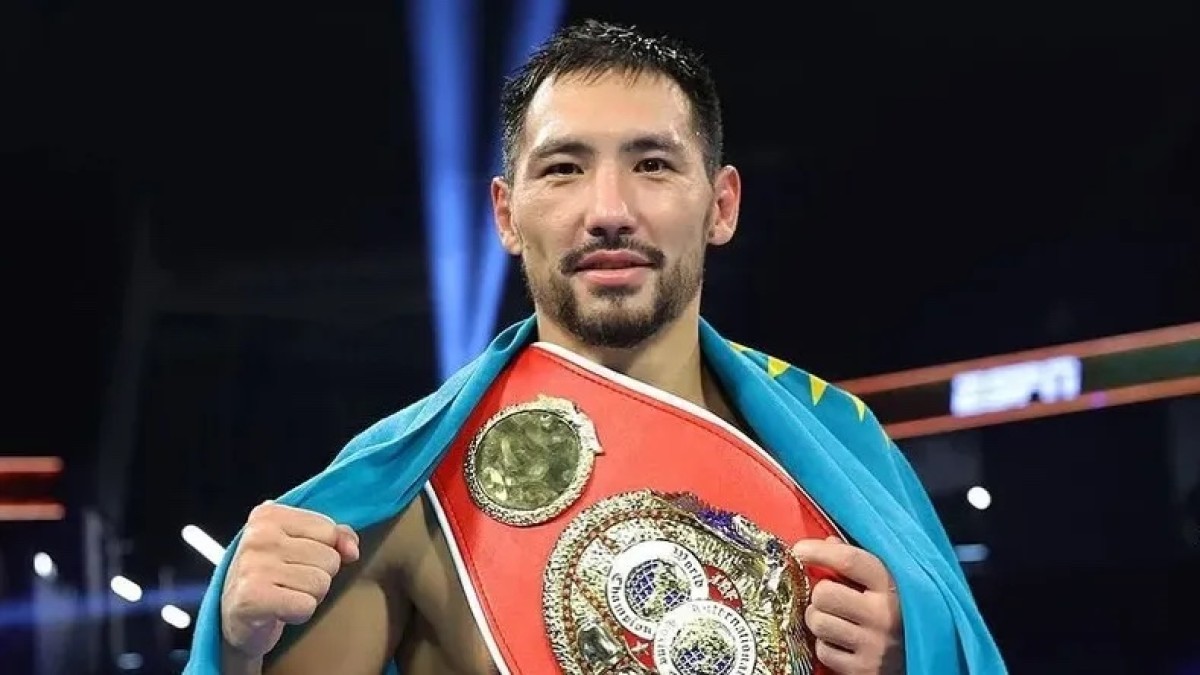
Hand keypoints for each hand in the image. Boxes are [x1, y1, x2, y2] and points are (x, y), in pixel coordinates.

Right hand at [220, 501, 360, 659]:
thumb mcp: (300, 544)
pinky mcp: (252, 597)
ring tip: (283, 595)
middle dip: (316, 576)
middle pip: (329, 558)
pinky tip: (278, 610)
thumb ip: (334, 537)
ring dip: (308, 596)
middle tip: (288, 582)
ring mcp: (252, 566)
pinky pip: (307, 605)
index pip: (329, 530)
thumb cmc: (270, 577)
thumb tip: (352, 550)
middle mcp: (258, 536)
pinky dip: (298, 614)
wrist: (233, 618)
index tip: (296, 560)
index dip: (323, 551)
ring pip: (321, 583)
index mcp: (268, 514)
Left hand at [791, 537, 903, 673]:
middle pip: (824, 593)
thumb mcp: (886, 582)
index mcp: (891, 586)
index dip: (818, 551)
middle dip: (819, 594)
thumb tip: (828, 542)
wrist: (927, 657)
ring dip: (818, 619)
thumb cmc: (898, 611)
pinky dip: (825, 646)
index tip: (799, 550)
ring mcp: (874, 645)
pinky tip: (840, 641)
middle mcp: (884, 615)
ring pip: (818, 621)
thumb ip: (858, 561)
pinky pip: (823, 651)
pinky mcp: (864, 669)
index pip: (849, 560)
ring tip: (833, 619)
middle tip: (828, 598)